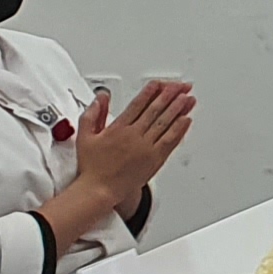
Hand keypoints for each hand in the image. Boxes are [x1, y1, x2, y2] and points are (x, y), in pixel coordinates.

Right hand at [61, 81, 193, 225]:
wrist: (100, 190)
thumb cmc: (93, 167)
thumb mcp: (84, 136)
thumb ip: (93, 114)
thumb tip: (100, 97)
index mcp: (118, 128)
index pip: (138, 104)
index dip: (150, 92)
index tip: (159, 84)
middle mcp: (134, 136)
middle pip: (156, 110)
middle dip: (170, 95)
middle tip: (180, 86)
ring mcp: (146, 148)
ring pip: (165, 123)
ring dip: (178, 109)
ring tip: (188, 98)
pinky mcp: (154, 160)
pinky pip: (170, 141)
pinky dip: (180, 130)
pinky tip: (187, 120)